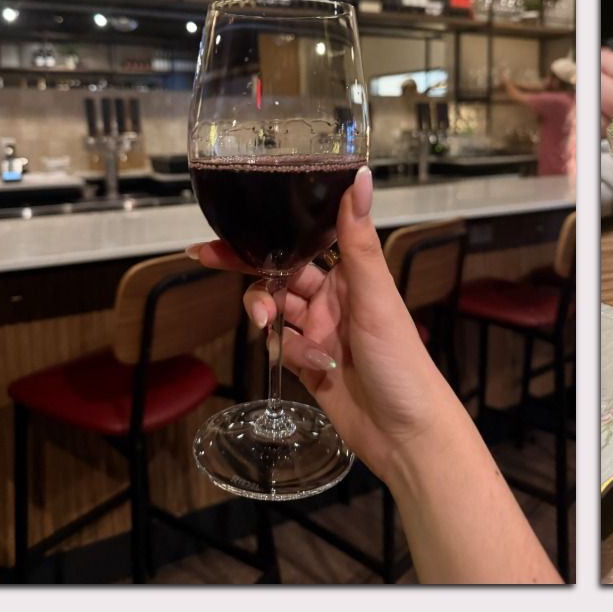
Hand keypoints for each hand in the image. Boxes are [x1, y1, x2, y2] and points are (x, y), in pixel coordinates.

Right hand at [188, 168, 462, 486]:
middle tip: (206, 258)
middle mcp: (336, 301)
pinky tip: (314, 367)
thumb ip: (359, 242)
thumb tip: (359, 178)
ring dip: (268, 316)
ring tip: (269, 327)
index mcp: (354, 277)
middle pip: (280, 274)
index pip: (304, 243)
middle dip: (249, 270)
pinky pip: (283, 350)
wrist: (406, 433)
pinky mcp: (312, 367)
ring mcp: (322, 334)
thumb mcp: (377, 297)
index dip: (270, 231)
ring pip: (275, 312)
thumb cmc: (402, 361)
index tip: (234, 219)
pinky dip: (289, 355)